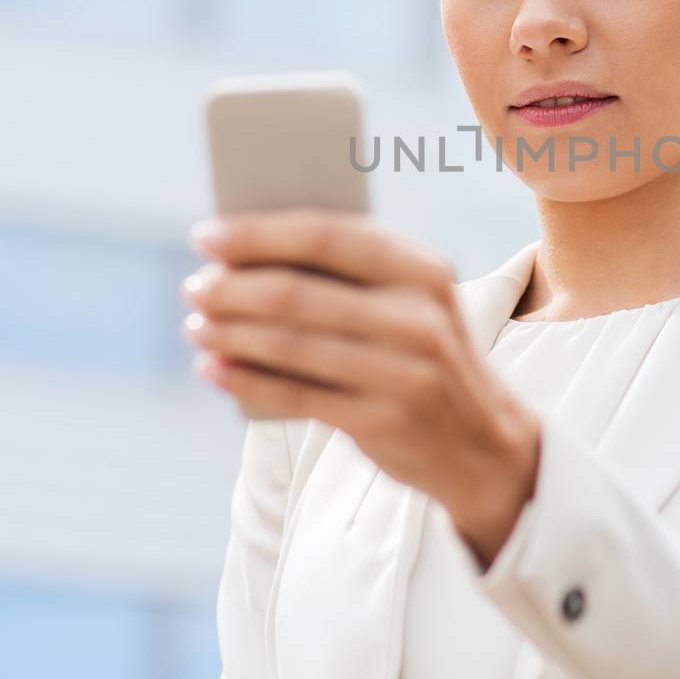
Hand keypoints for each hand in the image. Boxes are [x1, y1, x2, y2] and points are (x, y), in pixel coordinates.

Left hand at [180, 207, 539, 567]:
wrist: (485, 444)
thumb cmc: (424, 357)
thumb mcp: (413, 304)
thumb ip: (350, 277)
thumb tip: (244, 256)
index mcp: (424, 270)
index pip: (328, 236)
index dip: (258, 233)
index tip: (205, 235)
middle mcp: (418, 317)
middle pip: (299, 293)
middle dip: (234, 288)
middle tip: (194, 287)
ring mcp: (403, 372)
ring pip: (290, 345)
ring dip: (230, 333)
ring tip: (196, 325)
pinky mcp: (383, 421)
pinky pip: (295, 396)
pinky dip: (245, 380)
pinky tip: (214, 368)